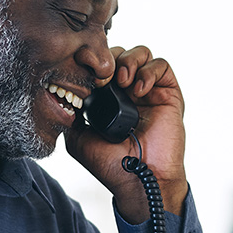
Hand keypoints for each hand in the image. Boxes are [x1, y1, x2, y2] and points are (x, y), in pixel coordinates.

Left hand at [65, 45, 187, 222]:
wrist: (138, 179)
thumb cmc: (111, 165)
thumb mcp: (78, 138)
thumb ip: (71, 115)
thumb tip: (64, 95)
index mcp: (109, 99)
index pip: (102, 66)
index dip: (94, 64)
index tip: (87, 77)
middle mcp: (129, 92)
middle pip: (121, 54)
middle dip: (111, 60)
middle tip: (104, 79)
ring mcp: (150, 92)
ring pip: (141, 54)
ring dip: (130, 61)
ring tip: (123, 81)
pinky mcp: (169, 94)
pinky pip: (162, 66)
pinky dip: (149, 71)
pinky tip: (139, 90)